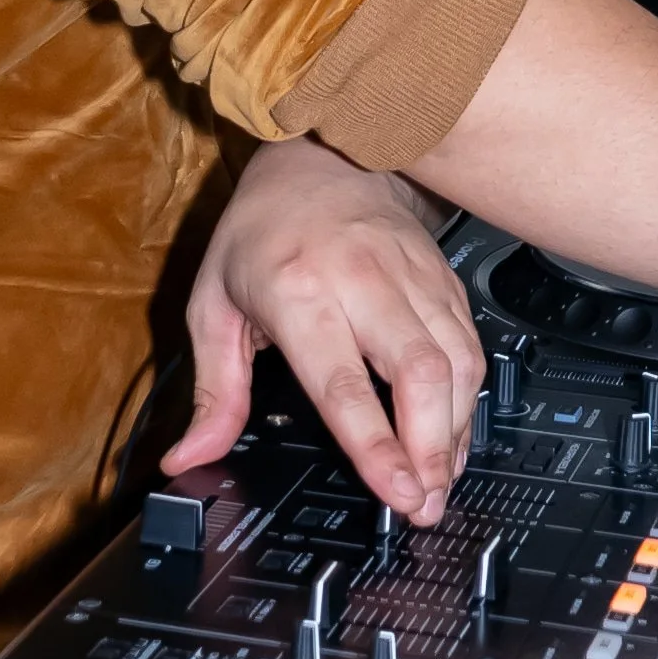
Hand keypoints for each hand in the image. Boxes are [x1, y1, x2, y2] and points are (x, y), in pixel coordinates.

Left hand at [162, 138, 485, 521]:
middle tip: (425, 503)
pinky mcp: (442, 277)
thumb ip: (212, 391)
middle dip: (432, 449)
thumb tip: (188, 458)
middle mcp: (363, 283)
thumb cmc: (261, 231)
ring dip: (455, 432)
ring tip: (441, 481)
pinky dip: (468, 399)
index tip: (395, 492)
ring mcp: (410, 277)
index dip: (375, 445)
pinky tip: (455, 433)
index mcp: (298, 293)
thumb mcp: (213, 305)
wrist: (318, 155)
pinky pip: (469, 344)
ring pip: (456, 362)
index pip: (344, 384)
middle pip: (420, 375)